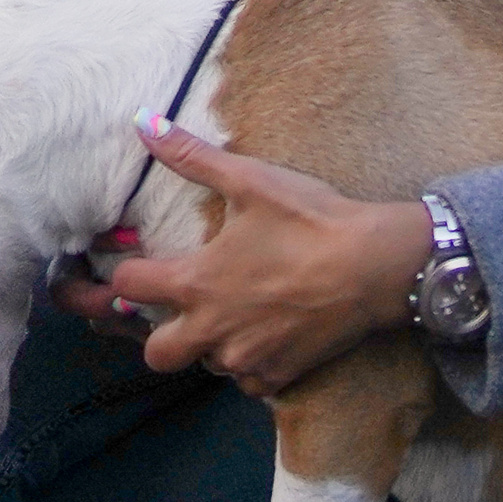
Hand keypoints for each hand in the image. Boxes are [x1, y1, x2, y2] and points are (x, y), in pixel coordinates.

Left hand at [63, 120, 434, 397]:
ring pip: (206, 364)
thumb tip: (142, 122)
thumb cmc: (309, 219)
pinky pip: (247, 379)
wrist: (374, 266)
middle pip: (156, 353)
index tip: (140, 263)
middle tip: (184, 306)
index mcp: (196, 282)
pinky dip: (251, 360)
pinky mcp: (278, 376)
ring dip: (212, 342)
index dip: (127, 272)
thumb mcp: (249, 179)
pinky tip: (268, 331)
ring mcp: (244, 357)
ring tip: (236, 310)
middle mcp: (211, 329)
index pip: (128, 287)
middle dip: (159, 333)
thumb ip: (191, 156)